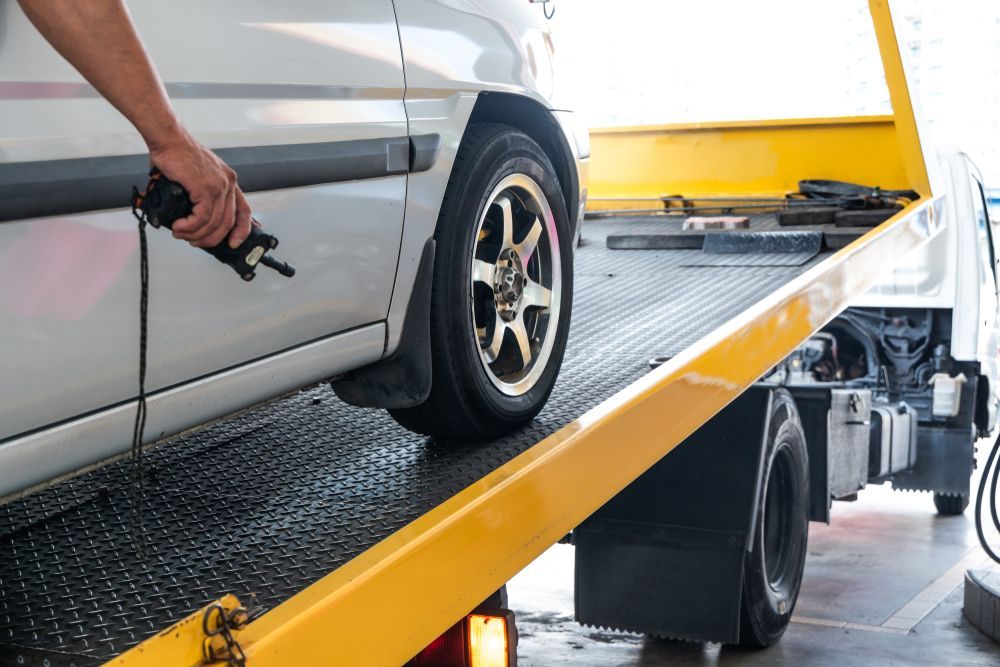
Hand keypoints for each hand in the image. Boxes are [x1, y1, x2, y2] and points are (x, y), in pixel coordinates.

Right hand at [148, 130, 251, 248]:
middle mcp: (228, 183)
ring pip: (213, 223)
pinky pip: (201, 217)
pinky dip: (190, 226)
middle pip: (227, 222)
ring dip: (196, 234)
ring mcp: (218, 186)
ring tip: (181, 234)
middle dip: (211, 238)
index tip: (234, 242)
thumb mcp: (197, 176)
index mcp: (228, 180)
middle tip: (196, 242)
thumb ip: (199, 195)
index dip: (242, 230)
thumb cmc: (177, 154)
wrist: (168, 138)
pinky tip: (180, 227)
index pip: (244, 210)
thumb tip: (190, 217)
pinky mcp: (205, 188)